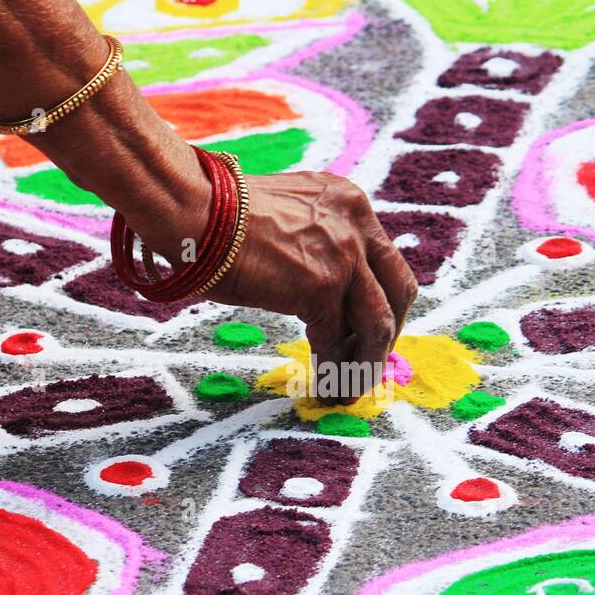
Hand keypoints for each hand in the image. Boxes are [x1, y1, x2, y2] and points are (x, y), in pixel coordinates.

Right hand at [204, 171, 417, 402]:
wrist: (195, 211)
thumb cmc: (220, 216)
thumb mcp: (288, 215)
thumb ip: (315, 241)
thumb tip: (319, 288)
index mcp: (350, 204)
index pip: (385, 261)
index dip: (382, 300)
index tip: (369, 330)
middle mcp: (357, 226)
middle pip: (398, 291)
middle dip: (389, 334)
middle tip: (370, 364)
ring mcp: (343, 257)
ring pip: (376, 325)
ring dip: (366, 364)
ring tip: (350, 390)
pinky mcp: (320, 288)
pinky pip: (335, 343)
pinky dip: (333, 371)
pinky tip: (325, 389)